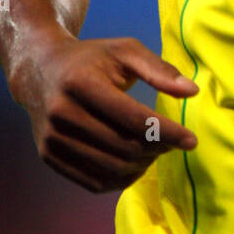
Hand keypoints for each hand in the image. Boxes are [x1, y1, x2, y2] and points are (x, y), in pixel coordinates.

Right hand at [11, 32, 198, 193]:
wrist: (40, 71)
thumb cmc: (91, 59)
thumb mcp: (125, 51)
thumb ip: (159, 69)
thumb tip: (192, 92)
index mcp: (81, 83)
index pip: (134, 119)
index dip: (167, 133)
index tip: (191, 140)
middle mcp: (62, 113)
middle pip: (124, 147)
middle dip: (157, 149)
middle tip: (171, 142)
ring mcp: (52, 138)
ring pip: (111, 169)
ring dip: (142, 166)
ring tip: (154, 151)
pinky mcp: (49, 156)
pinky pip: (94, 182)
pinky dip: (121, 179)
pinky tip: (135, 164)